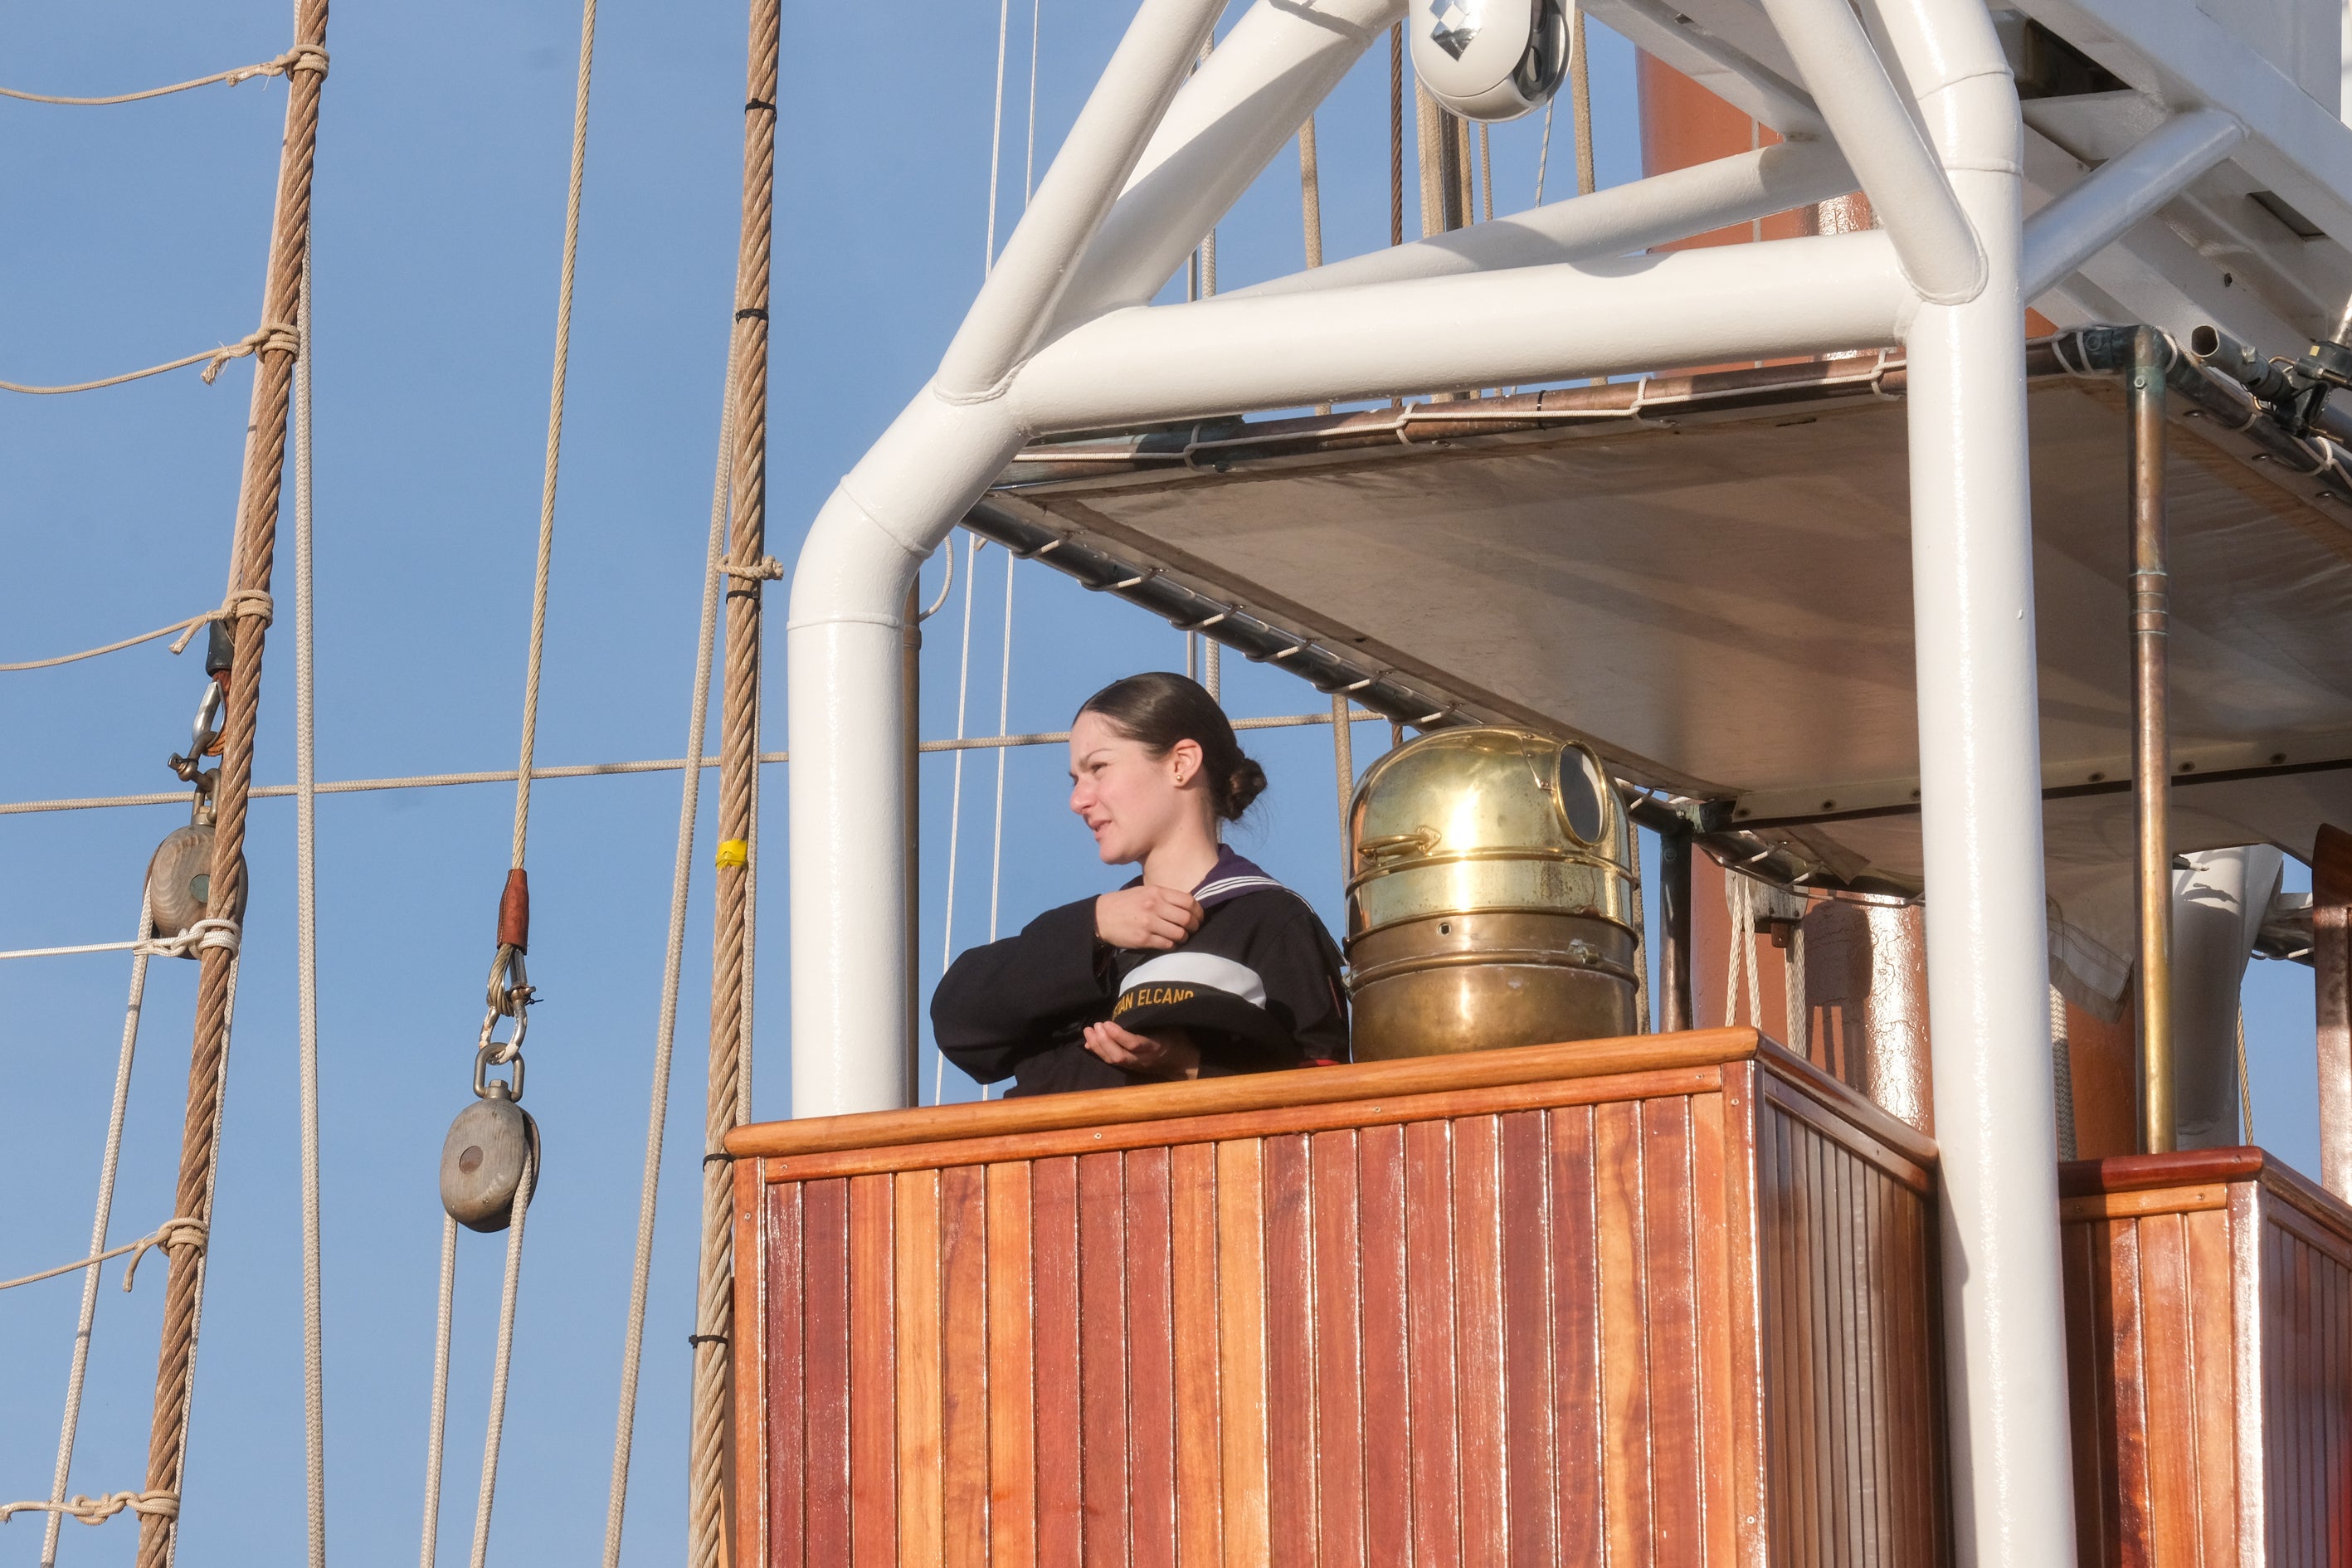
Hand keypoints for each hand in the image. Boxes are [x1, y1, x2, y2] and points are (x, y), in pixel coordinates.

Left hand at [1082, 1021, 1200, 1078]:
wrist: (1182, 1062)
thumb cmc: (1176, 1037)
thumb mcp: (1168, 1024)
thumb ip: (1152, 1017)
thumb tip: (1135, 1003)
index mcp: (1154, 1046)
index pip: (1134, 1044)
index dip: (1118, 1035)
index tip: (1107, 1022)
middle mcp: (1143, 1059)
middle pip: (1119, 1056)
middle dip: (1103, 1041)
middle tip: (1095, 1025)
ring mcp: (1135, 1066)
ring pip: (1113, 1060)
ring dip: (1098, 1046)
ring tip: (1088, 1031)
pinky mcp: (1130, 1068)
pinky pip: (1111, 1062)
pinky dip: (1098, 1052)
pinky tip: (1089, 1043)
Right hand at [1093, 885, 1201, 950]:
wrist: (1100, 916)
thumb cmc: (1124, 903)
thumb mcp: (1144, 892)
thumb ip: (1164, 897)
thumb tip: (1187, 906)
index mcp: (1156, 892)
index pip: (1188, 901)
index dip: (1198, 911)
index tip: (1198, 917)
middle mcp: (1154, 906)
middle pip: (1186, 918)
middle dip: (1194, 926)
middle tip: (1192, 929)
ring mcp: (1149, 923)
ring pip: (1179, 933)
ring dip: (1184, 937)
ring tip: (1181, 938)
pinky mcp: (1143, 939)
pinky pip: (1167, 944)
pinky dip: (1172, 945)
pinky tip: (1169, 943)